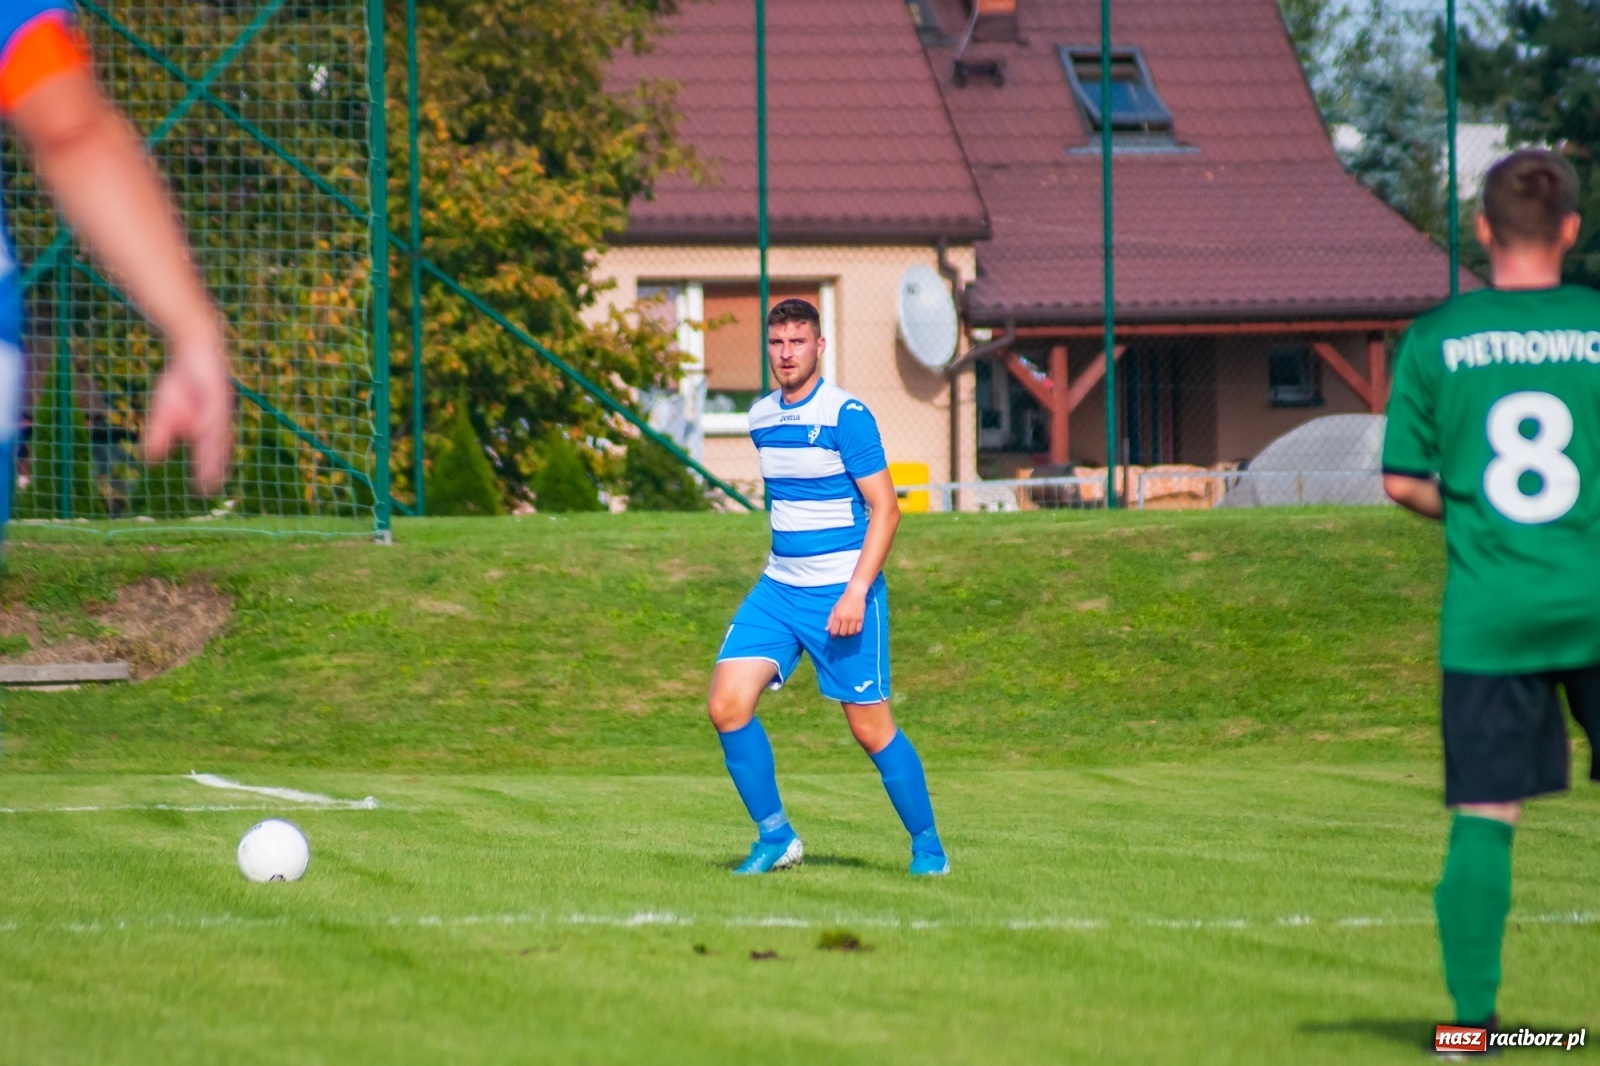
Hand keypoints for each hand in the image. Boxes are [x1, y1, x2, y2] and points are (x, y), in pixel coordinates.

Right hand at [145, 330, 232, 495]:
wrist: (192, 352)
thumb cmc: (180, 386)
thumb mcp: (163, 413)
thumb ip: (158, 435)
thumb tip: (151, 458)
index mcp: (208, 430)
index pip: (209, 455)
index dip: (207, 471)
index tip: (203, 490)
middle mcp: (218, 423)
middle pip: (216, 448)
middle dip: (212, 467)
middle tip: (209, 487)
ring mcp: (221, 408)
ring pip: (217, 432)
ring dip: (212, 450)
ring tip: (209, 467)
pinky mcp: (220, 392)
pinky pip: (215, 409)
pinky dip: (209, 421)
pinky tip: (205, 432)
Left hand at [826, 585, 867, 637]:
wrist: (855, 593)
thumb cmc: (843, 600)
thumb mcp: (834, 608)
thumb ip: (830, 619)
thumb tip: (827, 630)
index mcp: (838, 615)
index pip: (834, 631)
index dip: (833, 635)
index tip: (834, 636)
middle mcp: (845, 618)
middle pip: (842, 634)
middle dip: (841, 635)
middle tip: (841, 633)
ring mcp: (854, 619)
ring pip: (850, 633)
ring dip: (848, 634)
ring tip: (847, 631)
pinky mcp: (861, 619)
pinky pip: (858, 630)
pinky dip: (855, 632)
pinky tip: (853, 629)